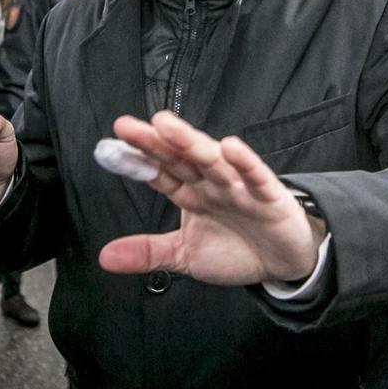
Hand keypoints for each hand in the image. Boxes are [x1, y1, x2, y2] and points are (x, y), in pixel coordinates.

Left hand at [96, 112, 321, 285]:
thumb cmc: (236, 250)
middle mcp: (211, 184)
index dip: (136, 161)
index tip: (109, 147)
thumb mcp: (185, 256)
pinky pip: (256, 176)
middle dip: (155, 142)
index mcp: (190, 194)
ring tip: (165, 126)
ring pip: (212, 161)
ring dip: (190, 143)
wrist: (283, 262)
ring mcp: (239, 186)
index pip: (159, 173)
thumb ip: (148, 253)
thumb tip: (104, 257)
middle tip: (127, 126)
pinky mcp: (268, 195)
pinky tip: (230, 148)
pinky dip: (245, 162)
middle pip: (180, 158)